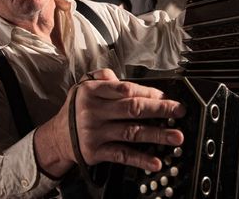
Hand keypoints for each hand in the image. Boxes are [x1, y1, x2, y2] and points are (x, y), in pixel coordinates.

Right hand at [35, 69, 184, 176]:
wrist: (58, 137)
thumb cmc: (77, 109)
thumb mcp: (83, 86)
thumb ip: (103, 77)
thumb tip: (122, 78)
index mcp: (92, 92)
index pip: (125, 89)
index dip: (148, 92)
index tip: (166, 95)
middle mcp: (93, 111)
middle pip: (132, 109)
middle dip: (160, 109)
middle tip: (180, 110)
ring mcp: (95, 133)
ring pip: (132, 132)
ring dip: (157, 135)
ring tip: (176, 136)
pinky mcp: (96, 152)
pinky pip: (122, 155)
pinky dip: (140, 159)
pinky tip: (156, 161)